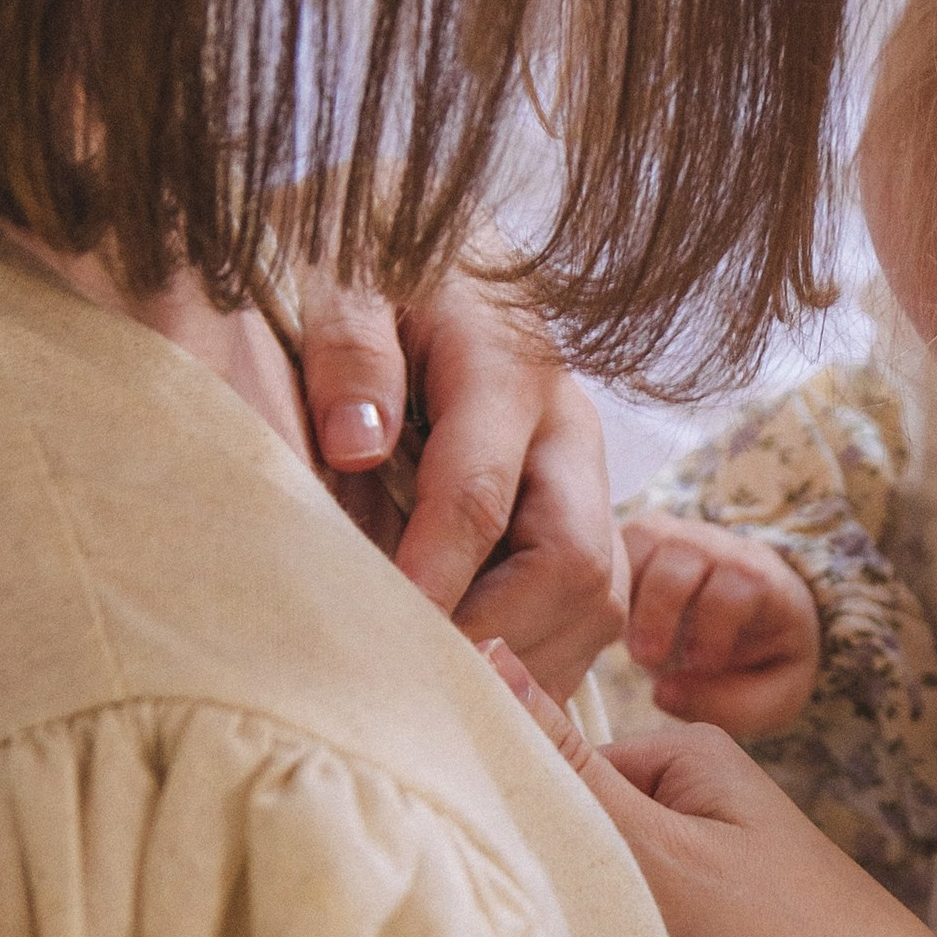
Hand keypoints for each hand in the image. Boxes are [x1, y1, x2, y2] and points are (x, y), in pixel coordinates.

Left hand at [301, 264, 627, 699]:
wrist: (415, 240)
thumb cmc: (364, 261)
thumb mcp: (339, 277)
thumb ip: (346, 350)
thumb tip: (354, 444)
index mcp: (510, 366)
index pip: (480, 496)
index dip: (432, 576)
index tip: (377, 632)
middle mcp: (568, 432)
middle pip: (575, 568)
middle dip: (497, 636)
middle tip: (409, 680)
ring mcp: (583, 481)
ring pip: (598, 605)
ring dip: (524, 661)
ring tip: (438, 695)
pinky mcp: (579, 518)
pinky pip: (588, 618)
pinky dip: (534, 662)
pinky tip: (469, 683)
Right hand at [481, 644, 936, 936]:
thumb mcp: (654, 851)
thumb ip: (564, 767)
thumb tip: (478, 648)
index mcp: (699, 758)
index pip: (567, 770)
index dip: (532, 822)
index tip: (526, 878)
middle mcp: (722, 812)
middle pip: (595, 839)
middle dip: (571, 889)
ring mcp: (737, 888)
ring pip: (624, 906)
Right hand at [623, 512, 820, 737]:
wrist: (753, 630)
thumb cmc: (763, 667)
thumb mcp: (769, 701)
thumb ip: (727, 704)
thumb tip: (660, 693)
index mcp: (765, 580)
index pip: (740, 581)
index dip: (713, 625)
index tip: (701, 664)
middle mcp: (722, 547)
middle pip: (683, 553)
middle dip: (659, 609)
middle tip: (647, 660)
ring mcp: (680, 536)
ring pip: (643, 540)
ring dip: (627, 595)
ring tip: (630, 643)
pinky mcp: (644, 540)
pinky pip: (615, 544)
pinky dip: (607, 584)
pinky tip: (612, 625)